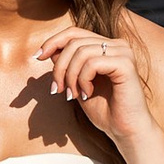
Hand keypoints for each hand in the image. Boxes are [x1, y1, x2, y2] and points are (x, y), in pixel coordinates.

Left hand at [30, 30, 151, 145]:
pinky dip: (83, 79)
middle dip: (59, 67)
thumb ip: (68, 65)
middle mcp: (117, 45)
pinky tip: (87, 94)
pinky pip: (92, 63)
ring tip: (73, 95)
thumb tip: (50, 50)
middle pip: (75, 42)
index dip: (53, 42)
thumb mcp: (78, 84)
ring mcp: (123, 53)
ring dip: (70, 76)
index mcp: (107, 46)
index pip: (75, 32)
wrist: (125, 131)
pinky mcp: (126, 64)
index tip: (37, 57)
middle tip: (58, 90)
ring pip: (81, 52)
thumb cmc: (104, 110)